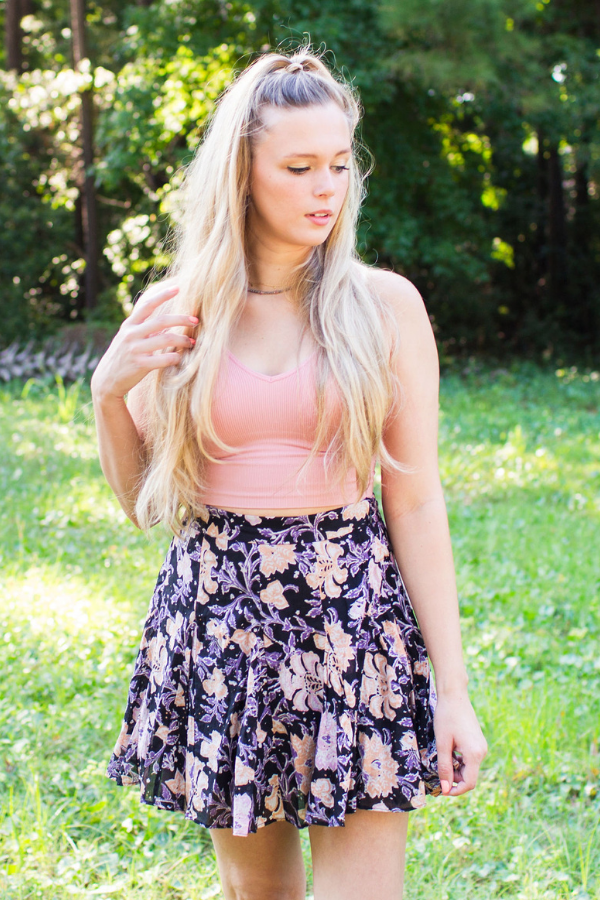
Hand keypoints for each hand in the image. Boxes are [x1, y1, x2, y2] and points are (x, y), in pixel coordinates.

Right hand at [91, 281, 197, 400]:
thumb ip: (143, 329)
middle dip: (182, 319)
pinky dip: (175, 357)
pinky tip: (179, 358)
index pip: (147, 305)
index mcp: (129, 325)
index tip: (178, 288)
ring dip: (183, 340)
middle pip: (162, 321)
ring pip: (166, 339)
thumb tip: (167, 323)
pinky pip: (164, 359)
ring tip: (191, 343)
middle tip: (195, 321)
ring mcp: (135, 350)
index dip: (163, 295)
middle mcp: (131, 335)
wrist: (107, 380)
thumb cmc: (122, 358)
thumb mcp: (127, 339)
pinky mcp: (140, 365)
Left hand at [433, 689, 487, 796]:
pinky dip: (460, 760)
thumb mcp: (442, 744)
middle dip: (454, 779)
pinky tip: (449, 750)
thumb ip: (444, 767)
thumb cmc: (446, 718)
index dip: (455, 790)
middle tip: (438, 770)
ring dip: (456, 769)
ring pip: (469, 768)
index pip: (469, 783)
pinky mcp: (478, 742)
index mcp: (474, 754)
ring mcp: (481, 746)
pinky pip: (470, 758)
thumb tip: (445, 789)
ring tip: (443, 756)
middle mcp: (482, 752)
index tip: (442, 790)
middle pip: (470, 776)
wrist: (454, 696)